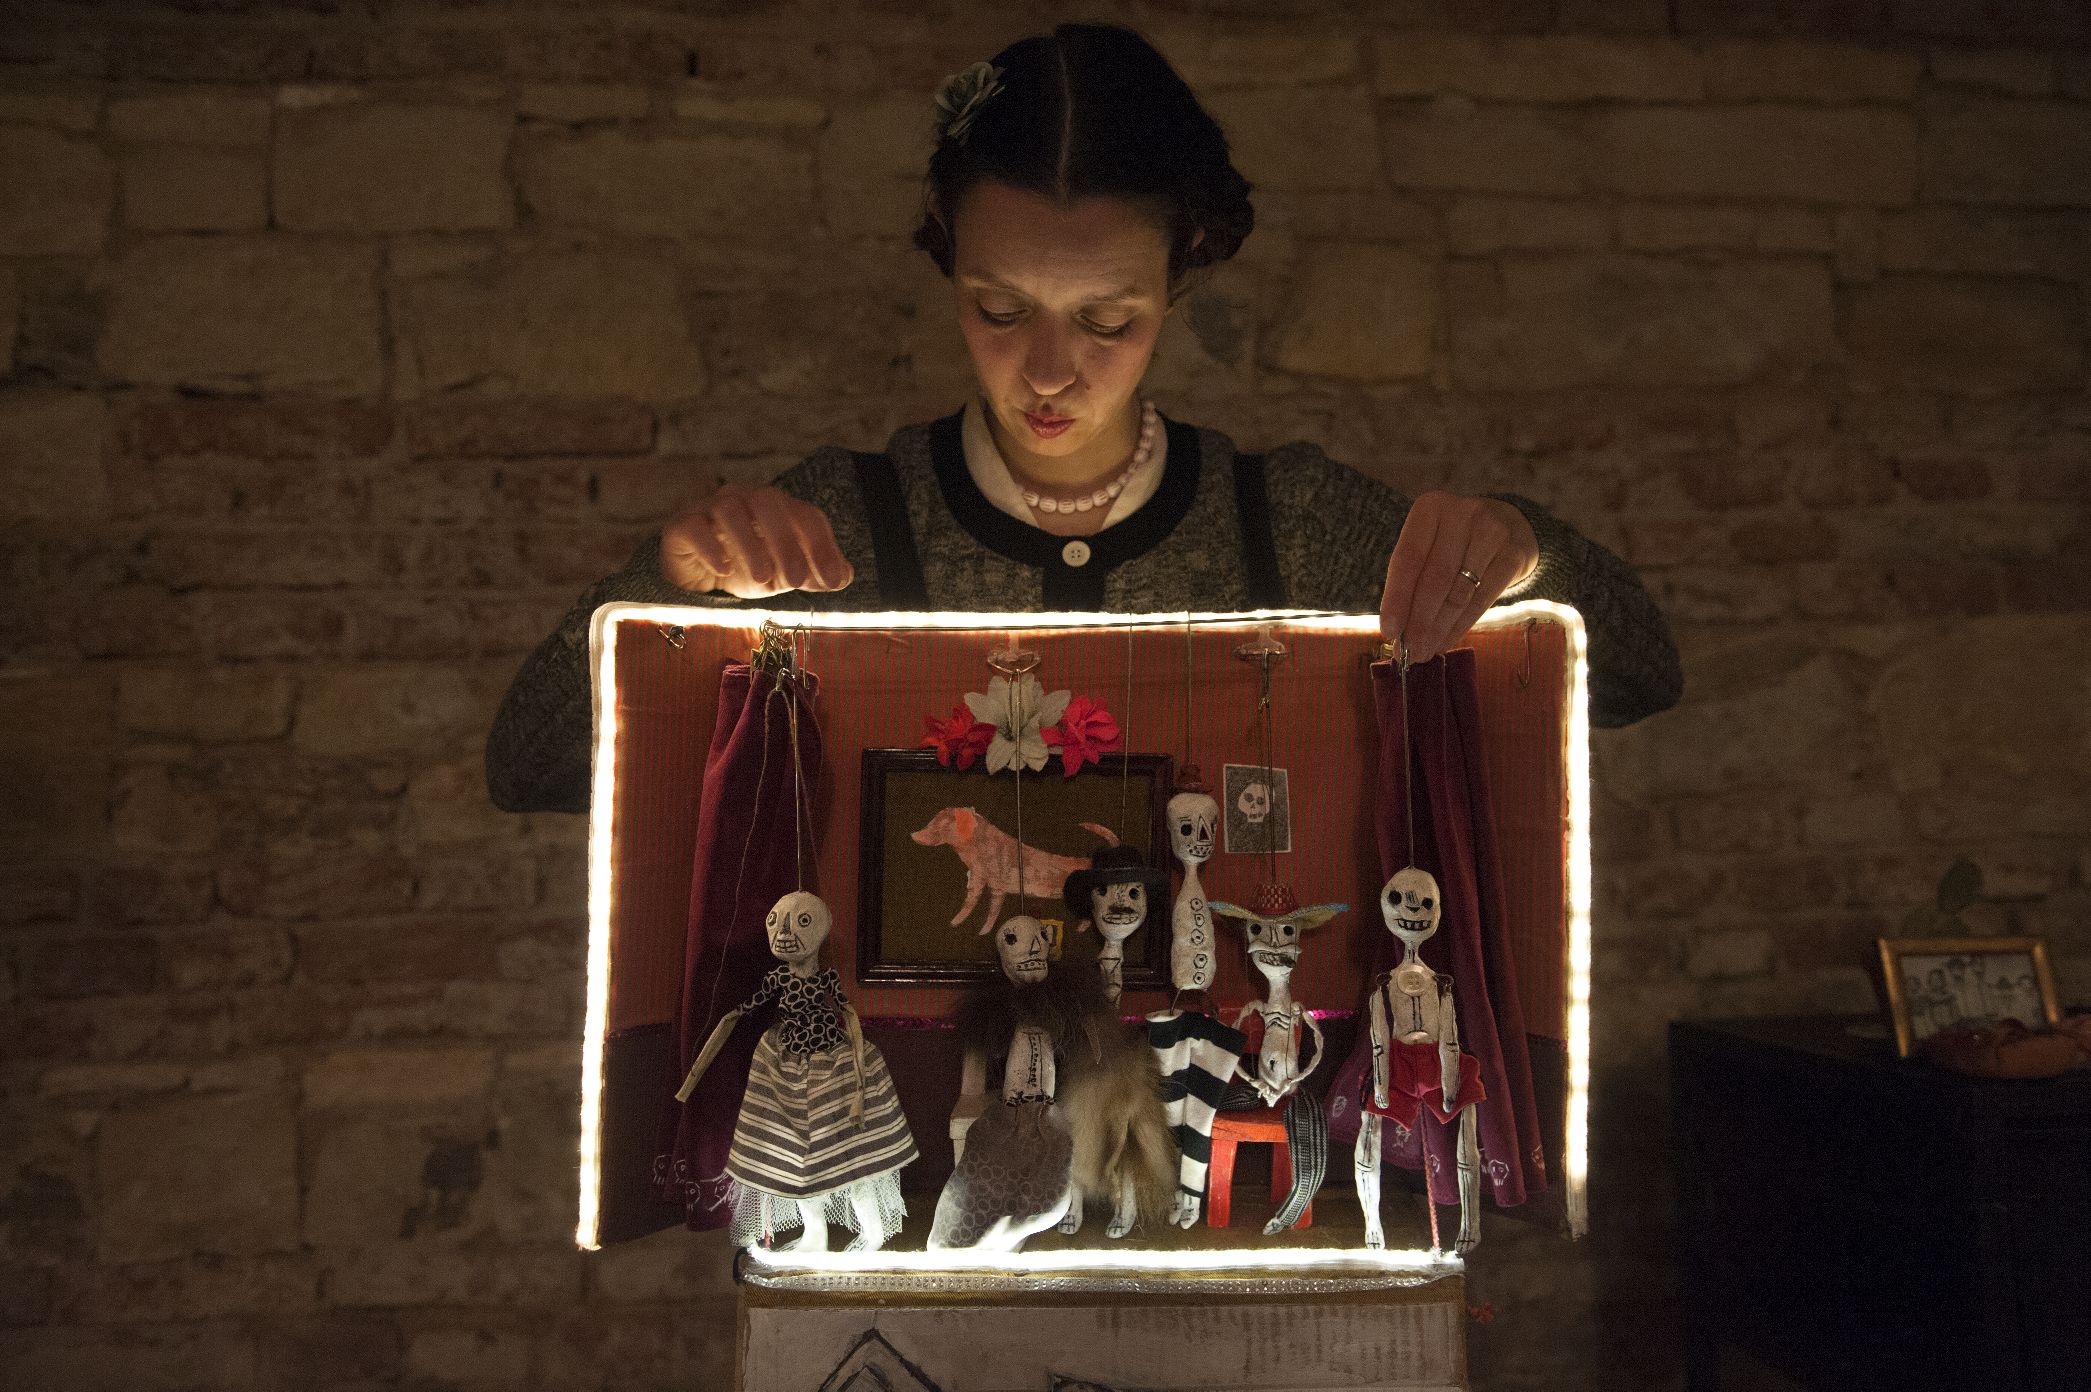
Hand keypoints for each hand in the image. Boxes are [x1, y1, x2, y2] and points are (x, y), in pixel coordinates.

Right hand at [659, 484, 852, 597]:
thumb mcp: (784, 574)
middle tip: (796, 581)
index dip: (823, 546)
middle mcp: (745, 499)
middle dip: (787, 543)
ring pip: (731, 510)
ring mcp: (710, 508)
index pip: (806, 516)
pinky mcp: (682, 526)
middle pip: (769, 504)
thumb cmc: (746, 569)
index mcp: (777, 508)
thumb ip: (814, 574)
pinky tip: (724, 569)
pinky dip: (710, 546)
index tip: (833, 581)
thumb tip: (844, 575)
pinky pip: (694, 527)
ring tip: (763, 579)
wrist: (696, 578)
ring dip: (751, 544)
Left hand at [1379, 492, 1537, 662]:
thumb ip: (1411, 580)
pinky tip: (1447, 640)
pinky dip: (1462, 625)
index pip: (1407, 559)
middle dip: (1419, 621)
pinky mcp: (1515, 554)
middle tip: (1409, 651)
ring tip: (1425, 651)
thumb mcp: (1429, 546)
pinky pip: (1483, 599)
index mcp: (1430, 508)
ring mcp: (1492, 531)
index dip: (1396, 599)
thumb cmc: (1455, 542)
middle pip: (1434, 579)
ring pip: (1459, 592)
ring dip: (1439, 629)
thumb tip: (1396, 631)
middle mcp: (1462, 514)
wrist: (1509, 526)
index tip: (1389, 632)